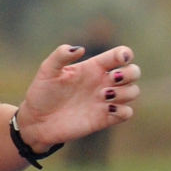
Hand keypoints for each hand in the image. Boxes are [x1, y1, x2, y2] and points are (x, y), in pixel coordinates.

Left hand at [16, 45, 140, 150]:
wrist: (37, 121)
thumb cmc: (42, 93)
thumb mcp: (47, 70)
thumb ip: (61, 55)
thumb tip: (80, 49)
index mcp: (93, 67)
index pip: (120, 55)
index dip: (125, 54)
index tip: (119, 59)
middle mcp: (103, 82)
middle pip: (134, 72)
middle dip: (130, 73)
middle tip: (112, 78)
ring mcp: (105, 101)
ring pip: (133, 92)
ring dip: (125, 92)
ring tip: (102, 96)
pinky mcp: (104, 119)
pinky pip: (127, 113)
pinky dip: (123, 111)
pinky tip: (107, 109)